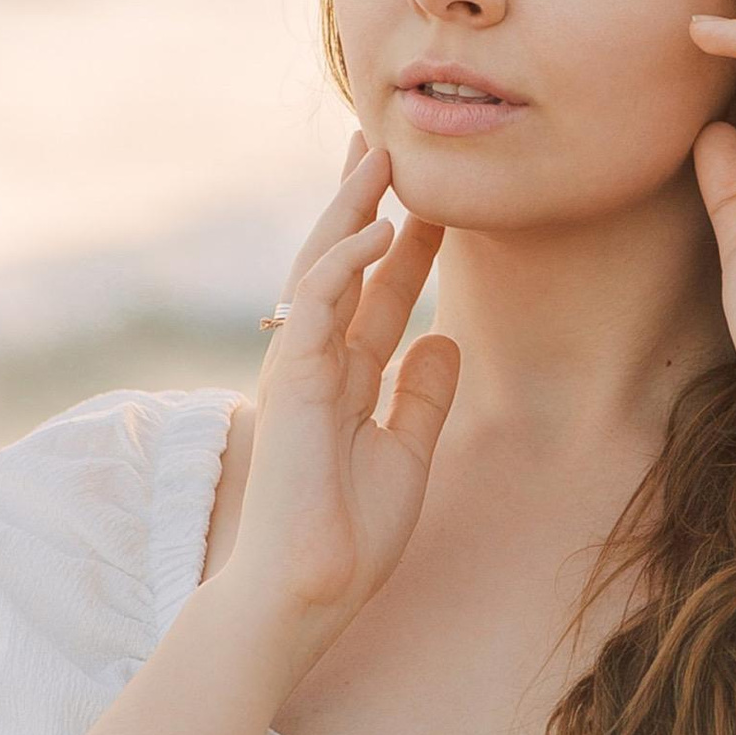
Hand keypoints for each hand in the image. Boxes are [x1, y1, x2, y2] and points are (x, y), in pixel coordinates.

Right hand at [215, 131, 460, 669]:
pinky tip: (378, 228)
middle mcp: (319, 362)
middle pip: (342, 264)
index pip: (377, 294)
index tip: (435, 200)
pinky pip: (317, 304)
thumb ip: (421, 397)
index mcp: (345, 379)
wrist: (309, 591)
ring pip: (321, 267)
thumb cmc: (348, 538)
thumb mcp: (407, 455)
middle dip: (365, 204)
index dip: (406, 244)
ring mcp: (300, 365)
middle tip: (387, 143)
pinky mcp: (291, 379)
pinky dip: (346, 262)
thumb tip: (445, 338)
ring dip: (352, 210)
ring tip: (380, 156)